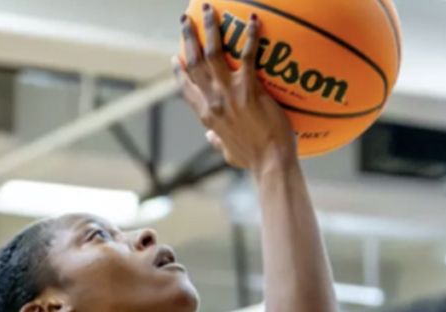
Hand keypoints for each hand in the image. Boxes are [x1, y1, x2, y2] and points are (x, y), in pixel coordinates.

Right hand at [175, 5, 296, 170]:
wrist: (269, 163)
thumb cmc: (252, 160)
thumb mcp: (228, 152)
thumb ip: (217, 142)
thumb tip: (210, 138)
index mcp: (205, 116)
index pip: (186, 88)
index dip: (179, 71)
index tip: (175, 57)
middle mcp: (212, 101)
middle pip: (194, 62)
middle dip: (189, 38)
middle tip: (186, 19)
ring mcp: (228, 93)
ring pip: (212, 53)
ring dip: (209, 27)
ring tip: (208, 9)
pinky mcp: (248, 89)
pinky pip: (247, 55)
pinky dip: (249, 36)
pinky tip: (253, 20)